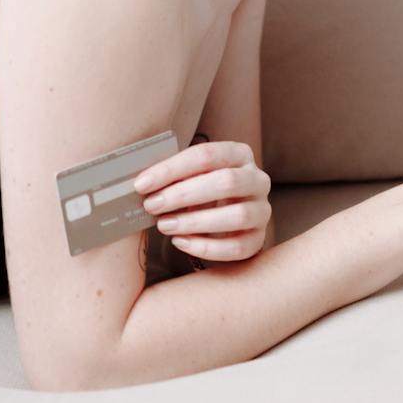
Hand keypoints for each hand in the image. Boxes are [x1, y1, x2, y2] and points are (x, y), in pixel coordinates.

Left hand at [132, 140, 271, 263]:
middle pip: (226, 182)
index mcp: (239, 155)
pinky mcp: (258, 239)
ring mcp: (262, 210)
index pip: (207, 155)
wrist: (225, 216)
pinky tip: (180, 242)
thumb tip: (140, 183)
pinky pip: (237, 247)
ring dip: (195, 221)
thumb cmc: (200, 190)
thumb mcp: (190, 176)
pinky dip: (206, 247)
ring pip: (236, 216)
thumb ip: (173, 175)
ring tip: (164, 225)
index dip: (172, 169)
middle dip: (183, 195)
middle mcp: (257, 180)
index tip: (142, 184)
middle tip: (152, 205)